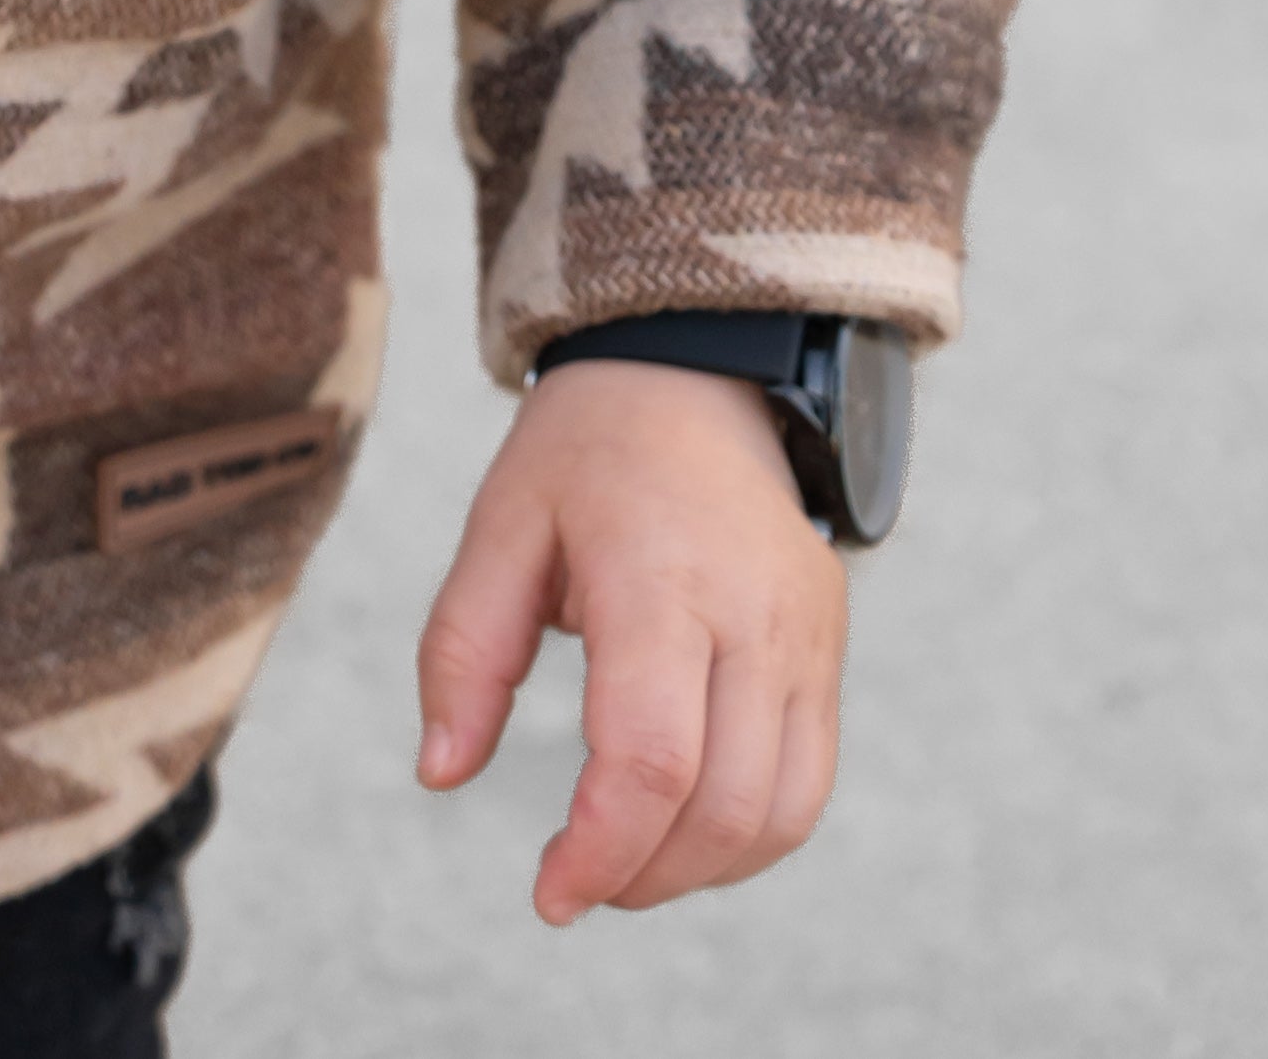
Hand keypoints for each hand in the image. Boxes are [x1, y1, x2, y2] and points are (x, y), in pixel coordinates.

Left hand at [416, 359, 846, 922]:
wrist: (696, 375)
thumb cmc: (585, 452)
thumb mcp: (499, 524)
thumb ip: (463, 652)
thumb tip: (440, 774)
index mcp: (659, 576)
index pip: (650, 755)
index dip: (601, 849)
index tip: (549, 893)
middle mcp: (752, 614)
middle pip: (723, 804)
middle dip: (644, 875)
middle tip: (576, 884)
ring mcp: (804, 636)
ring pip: (780, 812)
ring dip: (701, 871)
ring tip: (625, 865)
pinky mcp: (827, 651)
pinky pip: (808, 784)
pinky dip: (750, 836)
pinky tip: (684, 830)